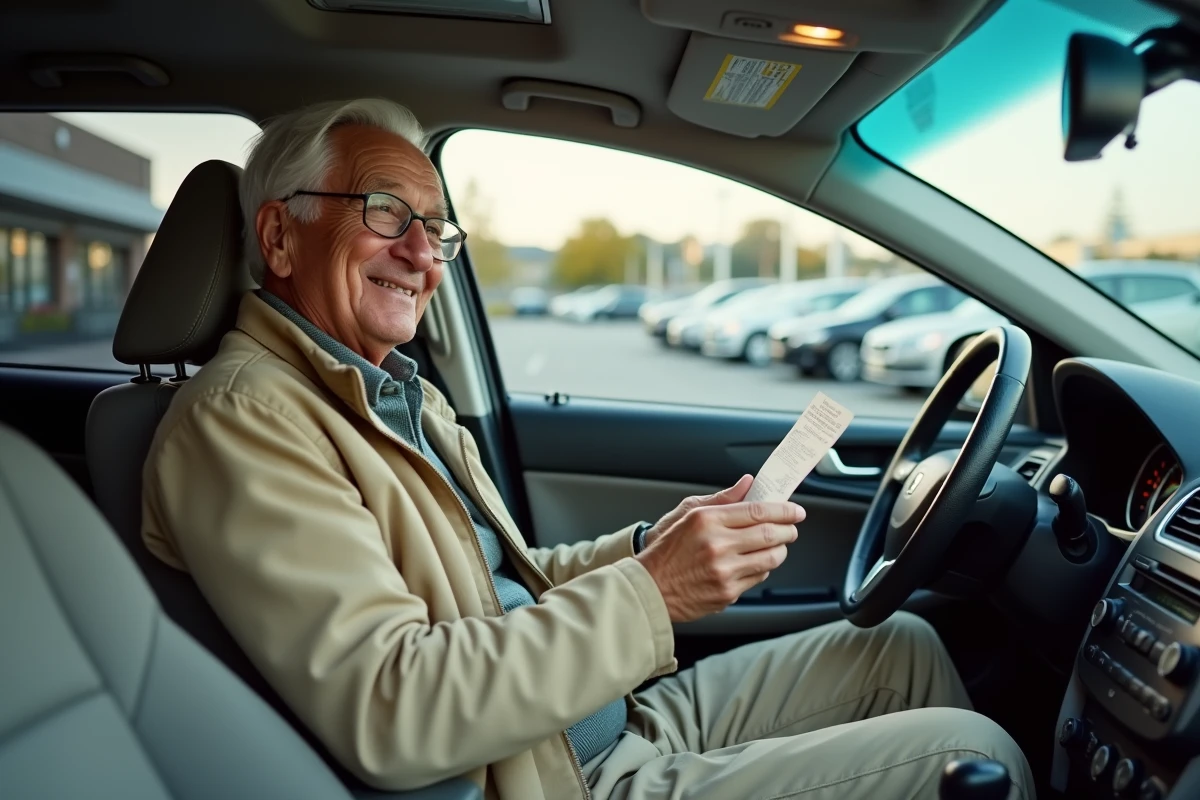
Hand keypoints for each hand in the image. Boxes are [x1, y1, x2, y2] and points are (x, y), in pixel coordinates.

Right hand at [635, 475, 805, 621]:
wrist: (651, 587)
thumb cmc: (667, 550)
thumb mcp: (689, 515)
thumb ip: (722, 499)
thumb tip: (748, 484)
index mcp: (708, 521)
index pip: (758, 511)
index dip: (784, 510)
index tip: (795, 510)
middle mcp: (718, 545)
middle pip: (771, 534)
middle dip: (789, 530)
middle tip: (792, 527)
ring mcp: (724, 571)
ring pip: (771, 558)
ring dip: (780, 550)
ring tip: (775, 545)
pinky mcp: (728, 592)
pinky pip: (759, 577)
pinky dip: (762, 568)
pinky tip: (753, 562)